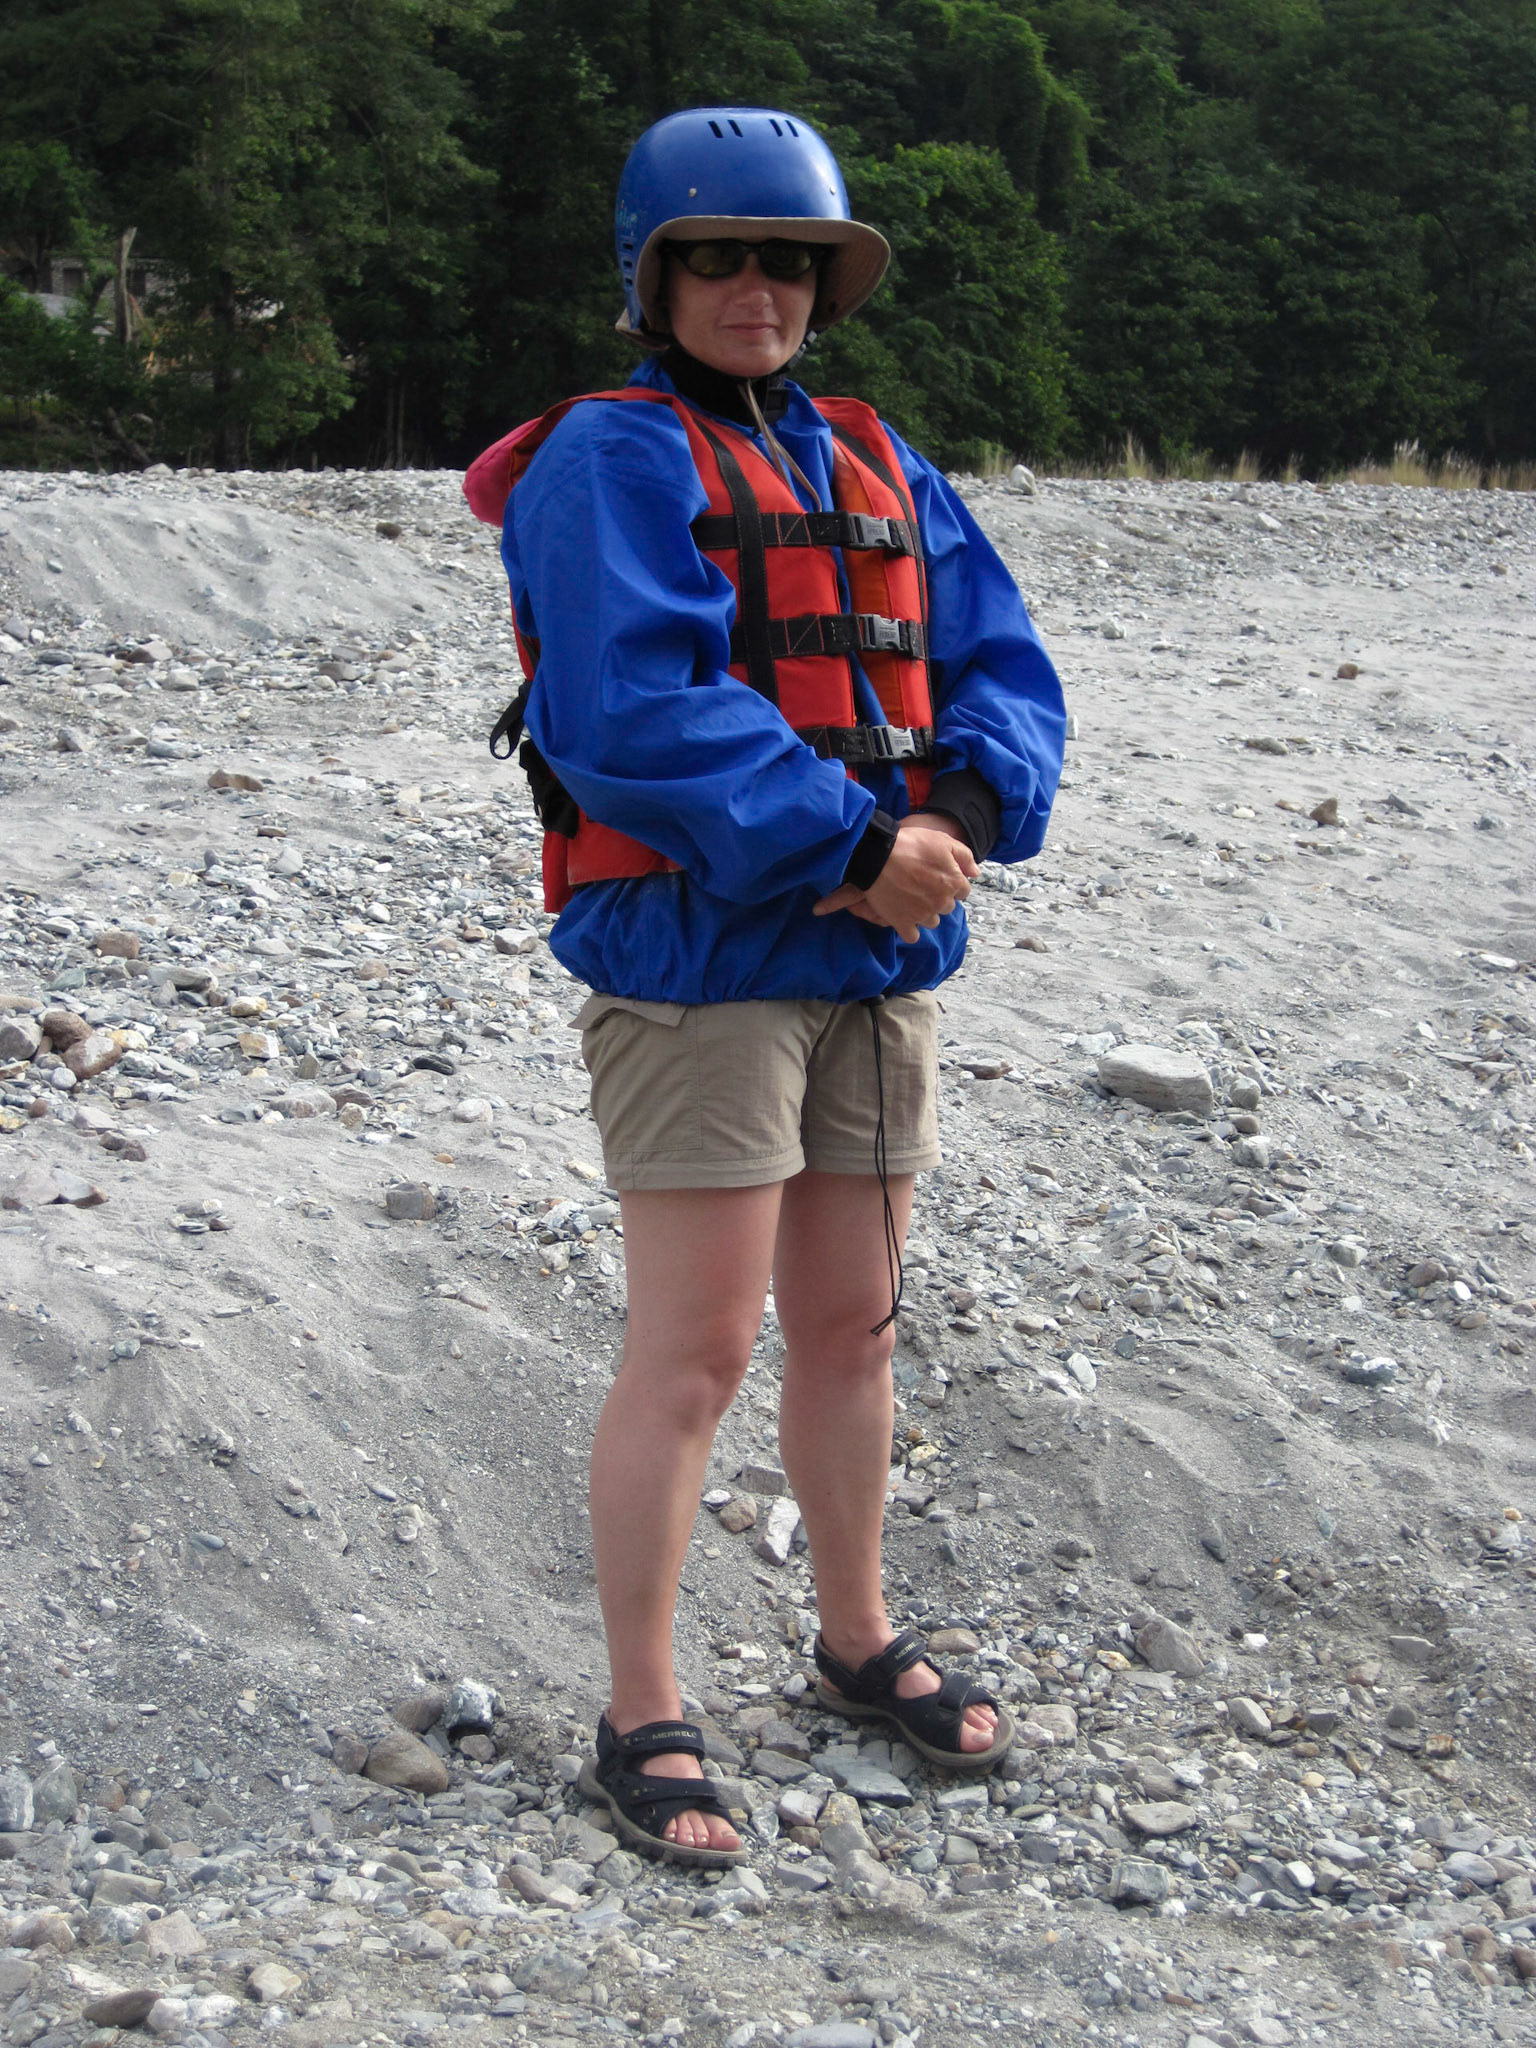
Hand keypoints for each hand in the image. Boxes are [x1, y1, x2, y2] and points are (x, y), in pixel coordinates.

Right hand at [814, 816, 976, 942]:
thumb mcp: (942, 840)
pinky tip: (904, 917)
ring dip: (926, 913)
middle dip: (939, 898)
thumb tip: (976, 873)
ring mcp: (922, 915)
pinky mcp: (903, 923)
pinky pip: (912, 936)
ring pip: (932, 922)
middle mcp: (942, 902)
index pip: (963, 891)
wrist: (877, 856)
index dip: (952, 883)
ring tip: (912, 900)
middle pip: (947, 907)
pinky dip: (910, 929)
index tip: (938, 877)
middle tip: (923, 885)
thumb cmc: (911, 845)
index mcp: (954, 883)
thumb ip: (964, 856)